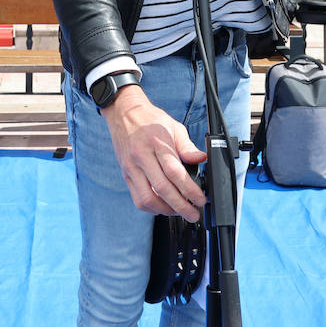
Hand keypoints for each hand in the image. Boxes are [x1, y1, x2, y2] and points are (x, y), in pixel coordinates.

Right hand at [100, 84, 207, 221]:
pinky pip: (137, 198)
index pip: (175, 172)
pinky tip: (162, 207)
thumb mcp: (174, 127)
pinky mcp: (125, 174)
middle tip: (193, 214)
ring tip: (179, 212)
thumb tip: (201, 159)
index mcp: (157, 143)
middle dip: (180, 206)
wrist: (123, 113)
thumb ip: (187, 146)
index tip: (200, 200)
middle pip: (162, 189)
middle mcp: (142, 156)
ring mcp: (131, 167)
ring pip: (147, 198)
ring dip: (165, 210)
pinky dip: (151, 207)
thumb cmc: (150, 120)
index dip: (189, 190)